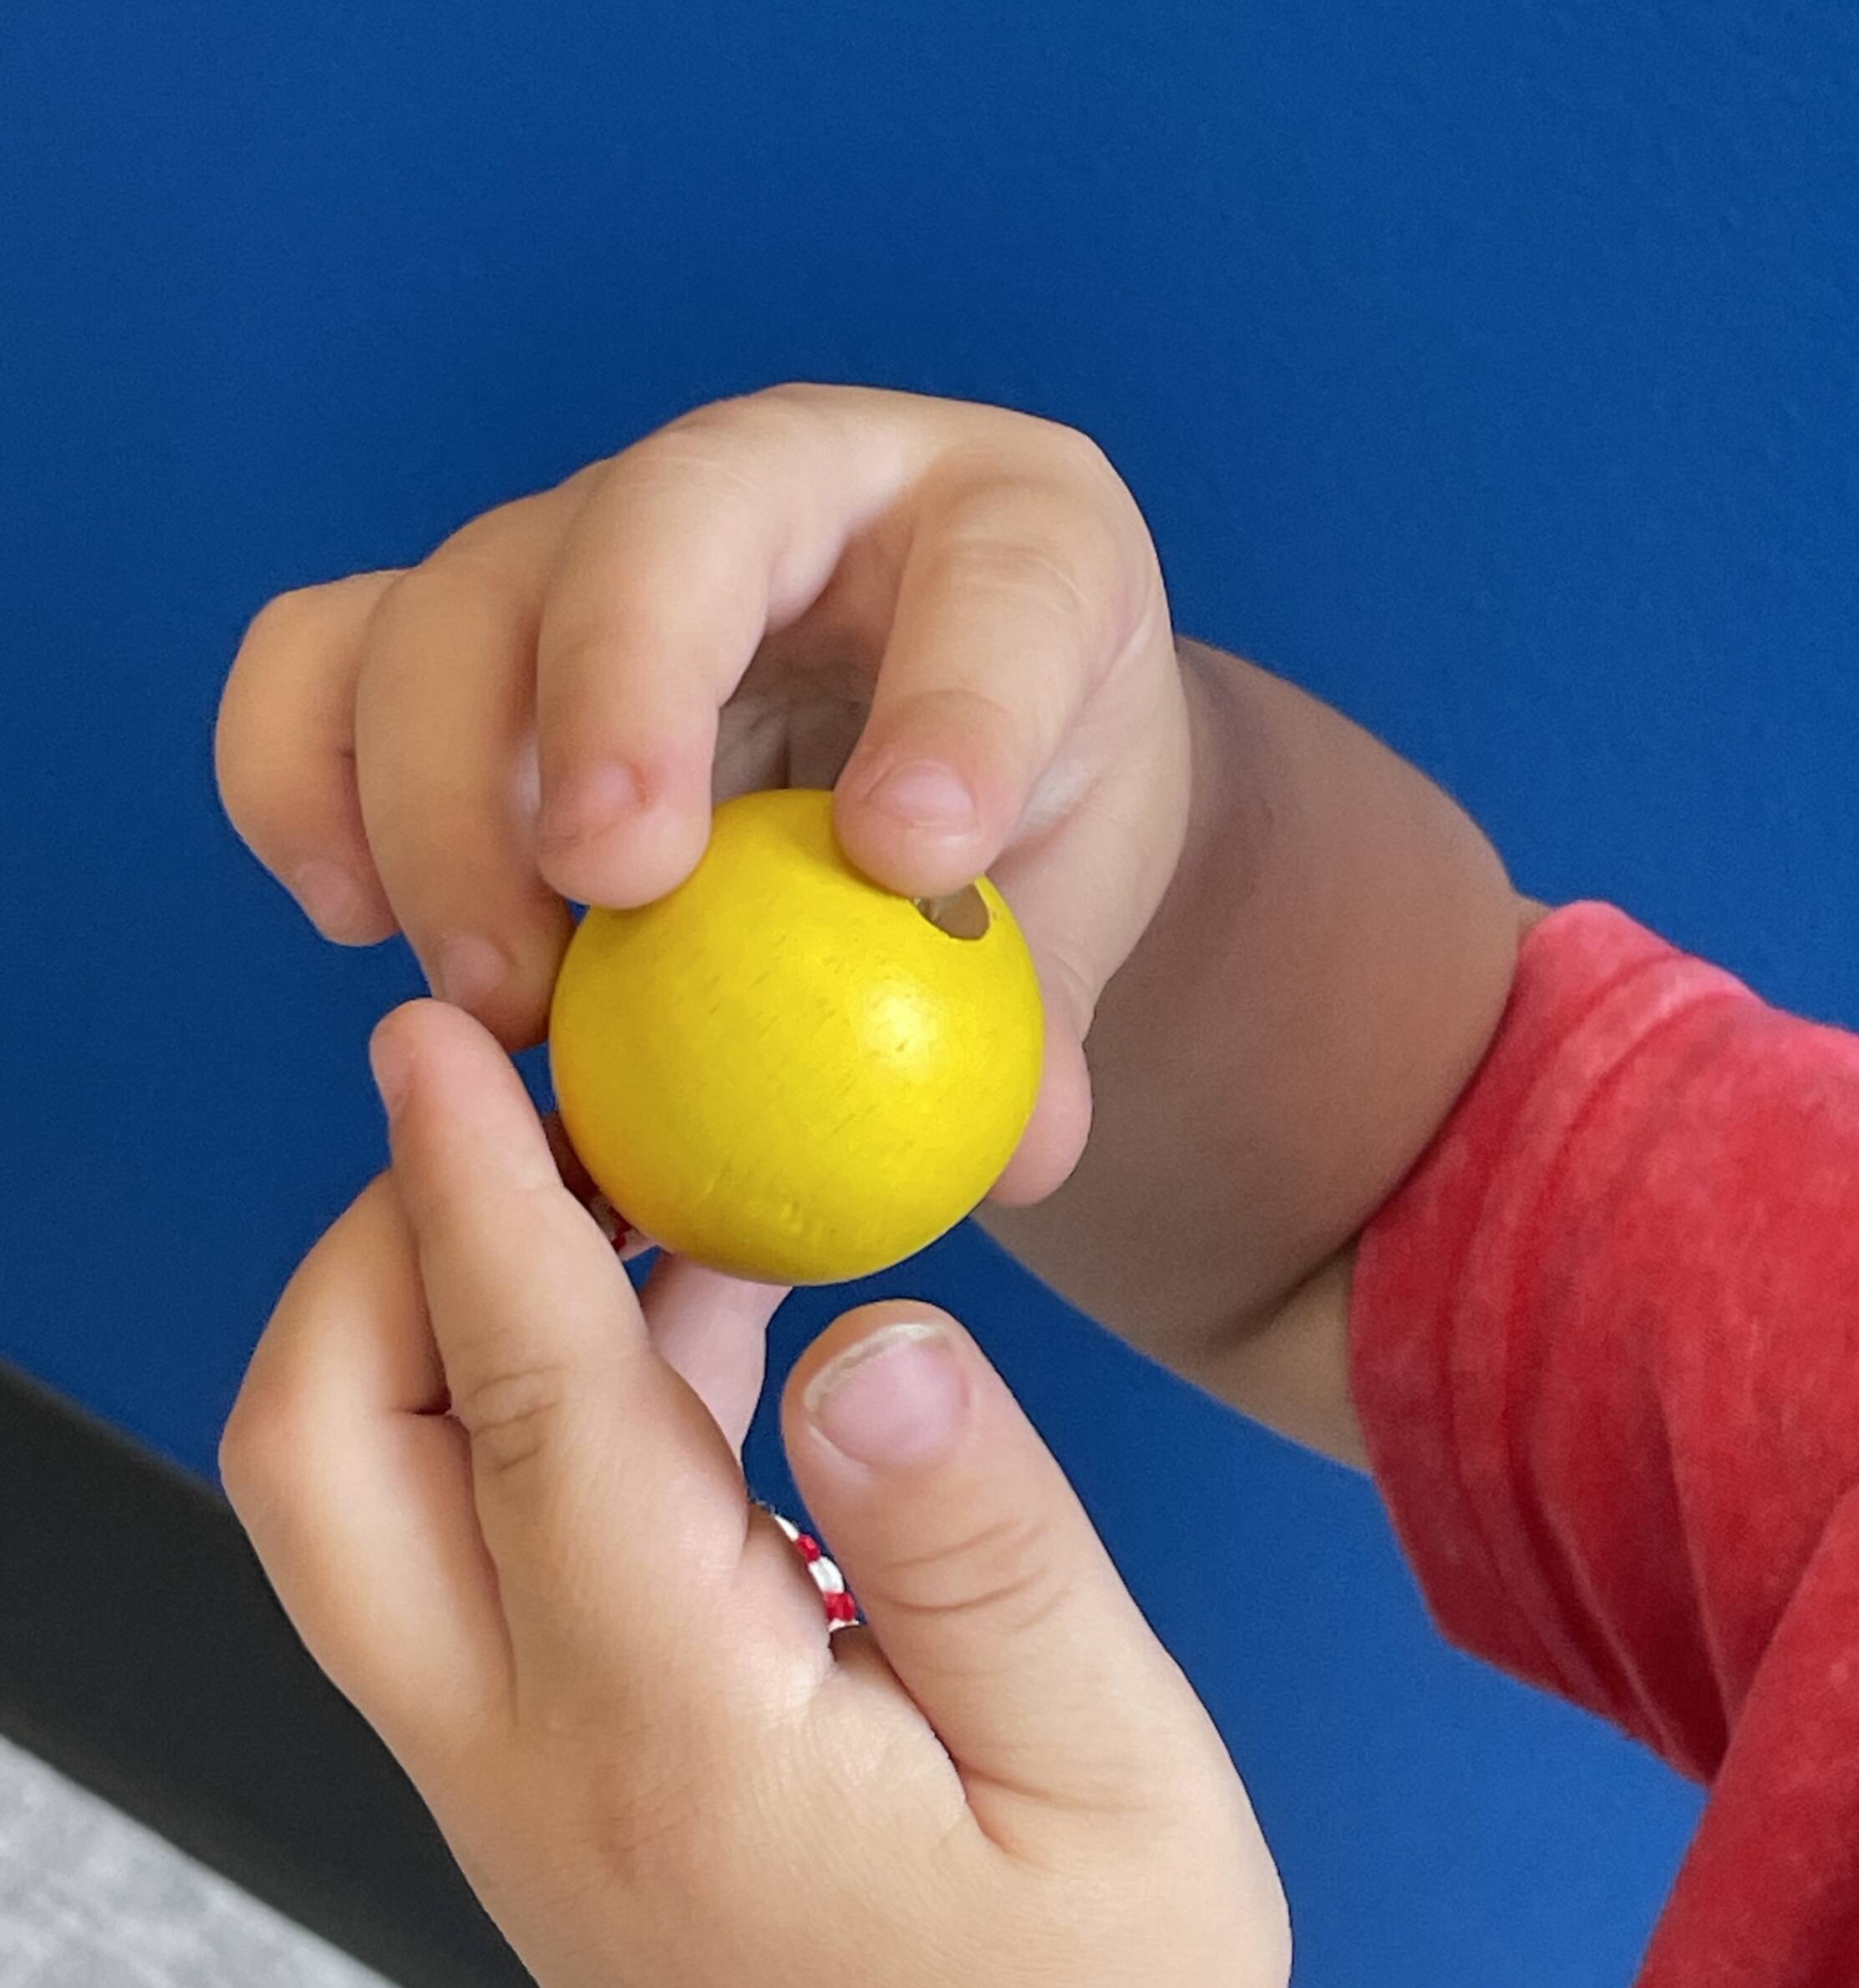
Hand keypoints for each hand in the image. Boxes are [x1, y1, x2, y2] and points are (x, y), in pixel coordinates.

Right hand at [214, 385, 1190, 1202]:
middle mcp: (783, 487)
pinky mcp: (471, 623)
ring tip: (502, 996)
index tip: (910, 860)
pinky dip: (301, 777)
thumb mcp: (1081, 891)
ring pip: (456, 599)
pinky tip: (356, 918)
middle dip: (614, 708)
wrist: (931, 724)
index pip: (998, 590)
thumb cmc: (1023, 801)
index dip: (955, 712)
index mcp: (1005, 535)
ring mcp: (599, 539)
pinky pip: (324, 655)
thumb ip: (1047, 1008)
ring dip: (443, 802)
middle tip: (612, 904)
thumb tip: (1021, 1154)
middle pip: (660, 530)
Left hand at [222, 1000, 1294, 1987]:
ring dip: (451, 1313)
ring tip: (627, 1182)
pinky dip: (535, 1400)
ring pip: (369, 1501)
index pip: (526, 1411)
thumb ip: (985, 1542)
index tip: (438, 1039)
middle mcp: (537, 1761)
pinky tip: (690, 1327)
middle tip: (522, 1107)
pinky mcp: (553, 1785)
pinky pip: (471, 1548)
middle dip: (381, 1246)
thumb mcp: (1109, 1771)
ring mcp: (520, 1784)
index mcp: (673, 1740)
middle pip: (327, 1459)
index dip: (473, 1197)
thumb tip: (877, 1327)